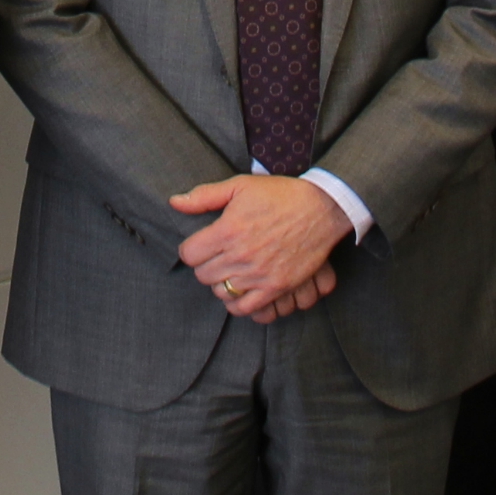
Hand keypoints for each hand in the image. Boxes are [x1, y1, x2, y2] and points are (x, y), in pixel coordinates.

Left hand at [171, 175, 351, 318]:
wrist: (321, 208)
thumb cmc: (279, 195)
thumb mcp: (240, 186)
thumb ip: (204, 196)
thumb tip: (174, 202)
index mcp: (228, 230)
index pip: (189, 254)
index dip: (191, 249)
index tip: (201, 245)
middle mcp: (240, 255)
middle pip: (203, 275)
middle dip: (205, 265)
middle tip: (217, 256)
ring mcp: (259, 274)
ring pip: (221, 292)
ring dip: (221, 282)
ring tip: (230, 271)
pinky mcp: (276, 287)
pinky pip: (245, 308)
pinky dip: (238, 303)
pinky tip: (242, 290)